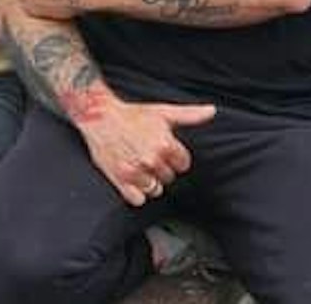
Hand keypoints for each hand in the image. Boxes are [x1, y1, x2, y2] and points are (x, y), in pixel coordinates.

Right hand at [78, 96, 215, 206]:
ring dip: (149, 181)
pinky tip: (131, 177)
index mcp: (165, 144)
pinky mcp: (120, 180)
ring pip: (155, 190)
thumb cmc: (131, 114)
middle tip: (146, 154)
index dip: (174, 157)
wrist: (98, 115)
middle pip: (169, 178)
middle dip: (161, 168)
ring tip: (138, 165)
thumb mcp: (162, 112)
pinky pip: (138, 199)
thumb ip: (190, 115)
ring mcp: (135, 172)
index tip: (161, 149)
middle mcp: (151, 159)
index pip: (183, 165)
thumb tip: (212, 111)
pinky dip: (135, 192)